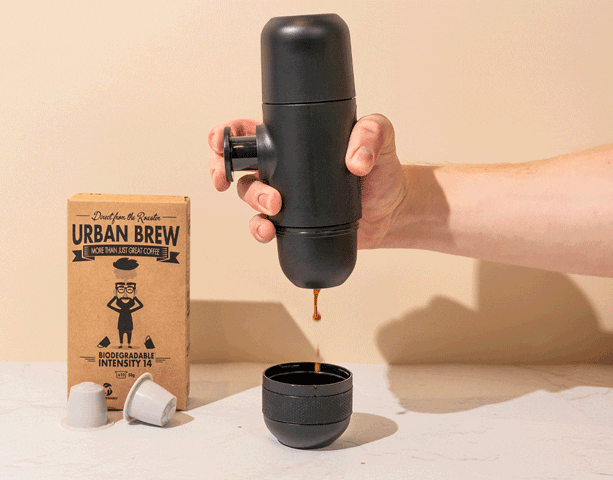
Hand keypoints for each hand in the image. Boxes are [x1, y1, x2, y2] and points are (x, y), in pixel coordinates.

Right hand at [208, 114, 406, 248]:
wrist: (393, 211)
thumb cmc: (383, 170)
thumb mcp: (381, 138)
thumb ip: (371, 134)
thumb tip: (355, 160)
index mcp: (293, 141)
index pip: (250, 131)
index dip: (226, 134)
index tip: (219, 140)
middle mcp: (282, 168)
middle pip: (239, 165)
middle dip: (221, 169)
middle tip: (226, 178)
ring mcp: (285, 197)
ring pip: (249, 197)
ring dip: (252, 201)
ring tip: (273, 206)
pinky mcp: (291, 224)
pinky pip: (265, 227)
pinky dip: (260, 230)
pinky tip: (269, 232)